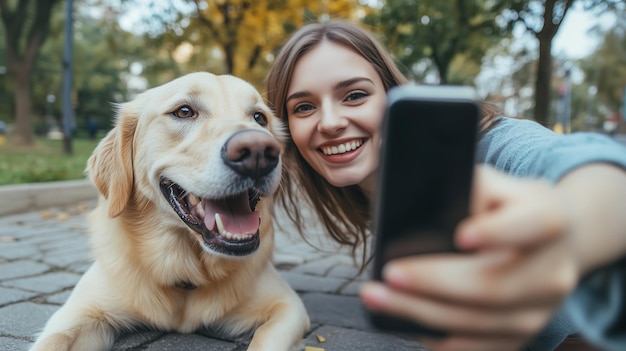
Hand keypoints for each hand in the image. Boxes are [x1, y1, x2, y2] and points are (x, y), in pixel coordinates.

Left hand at [361, 166, 580, 350]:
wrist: (552, 240)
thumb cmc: (507, 206)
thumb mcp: (496, 184)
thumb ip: (467, 189)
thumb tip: (422, 210)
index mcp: (551, 219)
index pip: (531, 225)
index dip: (497, 232)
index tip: (460, 236)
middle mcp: (555, 270)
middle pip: (494, 286)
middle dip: (434, 283)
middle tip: (389, 275)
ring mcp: (542, 310)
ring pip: (480, 322)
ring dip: (422, 313)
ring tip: (378, 299)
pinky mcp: (523, 333)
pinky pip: (479, 346)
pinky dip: (440, 338)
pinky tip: (407, 323)